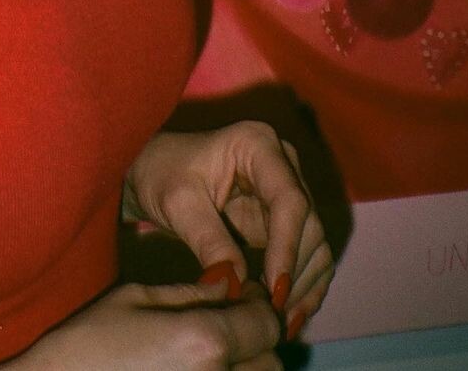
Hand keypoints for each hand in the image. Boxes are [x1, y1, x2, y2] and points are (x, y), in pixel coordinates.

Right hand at [12, 278, 282, 369]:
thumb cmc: (88, 343)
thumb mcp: (135, 298)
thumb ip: (190, 293)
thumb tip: (227, 286)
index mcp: (204, 339)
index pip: (266, 322)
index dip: (257, 305)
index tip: (241, 297)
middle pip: (271, 362)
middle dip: (255, 341)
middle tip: (227, 328)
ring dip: (246, 368)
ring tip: (211, 354)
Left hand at [123, 121, 333, 336]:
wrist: (153, 174)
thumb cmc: (161, 174)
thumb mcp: (178, 204)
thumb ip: (208, 240)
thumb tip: (237, 284)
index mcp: (258, 144)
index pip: (289, 199)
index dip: (288, 246)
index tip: (275, 287)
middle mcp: (282, 165)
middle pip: (308, 225)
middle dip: (295, 273)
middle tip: (273, 314)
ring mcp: (286, 193)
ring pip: (314, 245)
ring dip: (303, 286)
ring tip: (279, 321)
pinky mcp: (283, 222)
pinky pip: (306, 257)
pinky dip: (301, 287)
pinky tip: (287, 315)